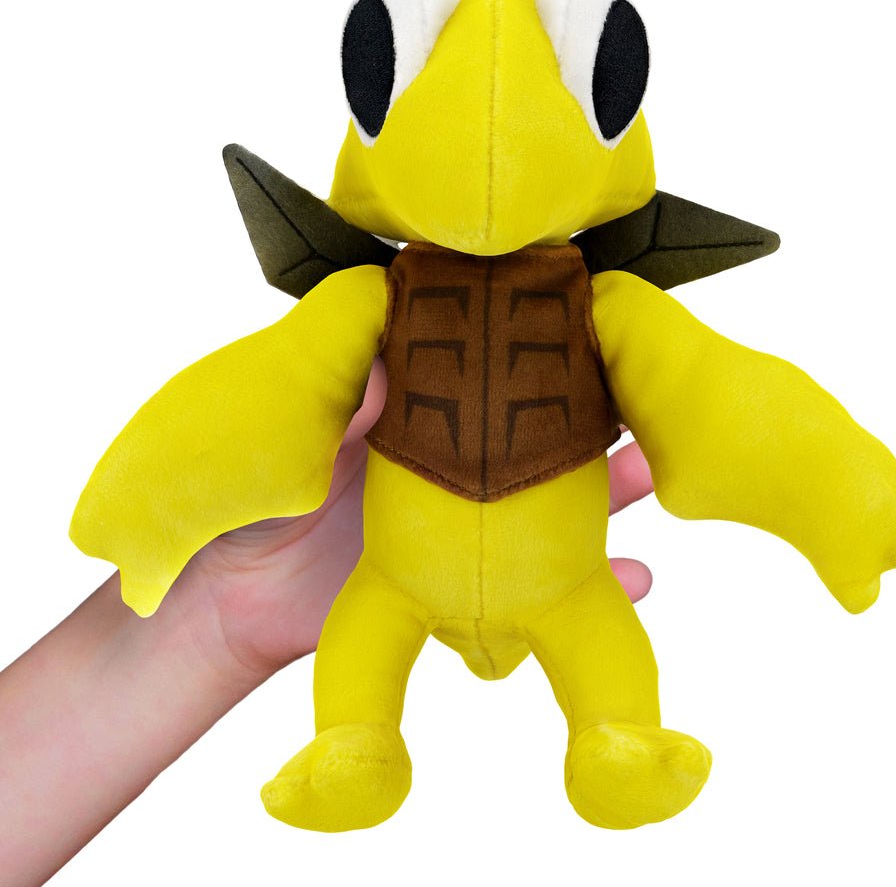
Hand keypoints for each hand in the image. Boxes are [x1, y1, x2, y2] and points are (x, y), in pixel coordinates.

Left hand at [186, 360, 655, 680]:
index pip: (469, 340)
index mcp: (396, 389)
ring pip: (548, 484)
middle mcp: (442, 439)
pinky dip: (592, 571)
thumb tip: (389, 369)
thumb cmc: (241, 500)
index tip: (574, 303)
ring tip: (650, 468)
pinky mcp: (465, 570)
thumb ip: (329, 401)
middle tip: (635, 381)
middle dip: (584, 393)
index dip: (519, 320)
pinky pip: (538, 569)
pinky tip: (638, 574)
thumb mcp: (273, 438)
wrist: (231, 606)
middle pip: (529, 409)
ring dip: (602, 476)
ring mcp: (460, 506)